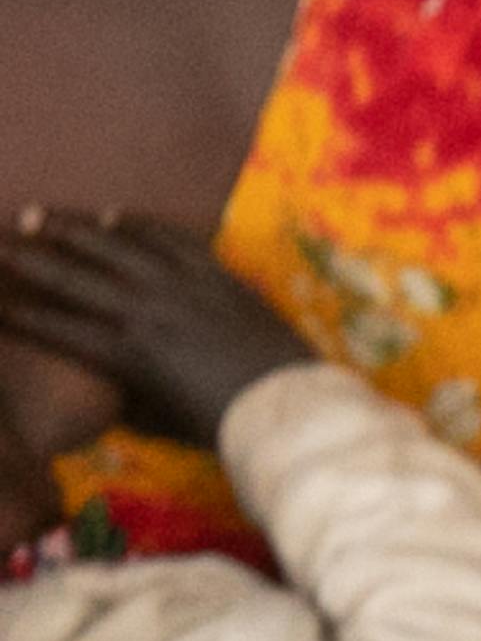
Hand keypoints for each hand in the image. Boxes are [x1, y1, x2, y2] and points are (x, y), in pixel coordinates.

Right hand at [0, 210, 309, 446]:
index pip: (56, 328)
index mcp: (126, 353)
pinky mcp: (215, 274)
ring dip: (71, 227)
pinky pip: (170, 237)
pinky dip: (138, 224)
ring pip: (114, 245)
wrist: (292, 408)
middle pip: (71, 276)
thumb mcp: (164, 421)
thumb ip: (128, 403)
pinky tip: (112, 216)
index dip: (17, 315)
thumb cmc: (227, 425)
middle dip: (26, 258)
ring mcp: (181, 285)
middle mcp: (144, 310)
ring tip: (37, 215)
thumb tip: (104, 395)